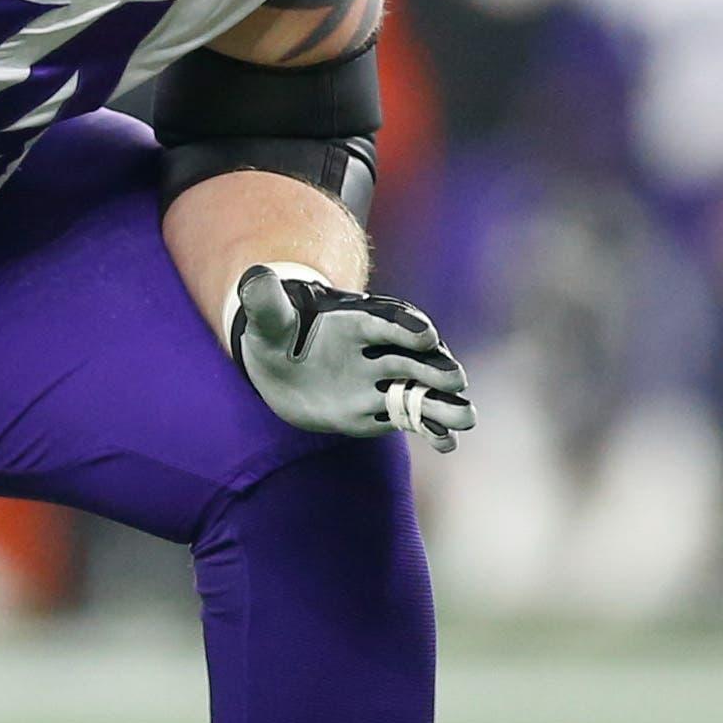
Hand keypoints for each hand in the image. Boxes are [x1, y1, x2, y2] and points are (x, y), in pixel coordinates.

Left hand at [229, 263, 474, 451]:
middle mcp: (375, 350)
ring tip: (467, 417)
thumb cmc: (277, 329)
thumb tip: (254, 278)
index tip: (425, 336)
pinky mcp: (377, 408)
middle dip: (434, 368)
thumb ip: (264, 300)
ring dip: (443, 403)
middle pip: (411, 358)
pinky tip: (448, 443)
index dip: (404, 328)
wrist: (280, 358)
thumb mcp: (266, 315)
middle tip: (455, 379)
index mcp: (354, 320)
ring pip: (418, 391)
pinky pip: (408, 419)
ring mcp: (379, 381)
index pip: (384, 321)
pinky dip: (430, 429)